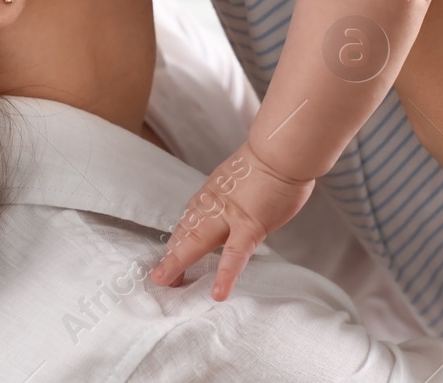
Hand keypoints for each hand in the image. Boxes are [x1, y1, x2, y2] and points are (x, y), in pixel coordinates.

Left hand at [150, 142, 313, 299]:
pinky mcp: (249, 227)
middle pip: (188, 231)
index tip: (171, 251)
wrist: (281, 149)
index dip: (180, 236)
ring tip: (168, 282)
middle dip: (173, 254)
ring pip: (198, 242)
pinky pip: (235, 255)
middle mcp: (215, 204)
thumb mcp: (246, 176)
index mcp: (214, 192)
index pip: (192, 218)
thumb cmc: (274, 158)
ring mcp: (229, 217)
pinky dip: (225, 275)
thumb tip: (243, 201)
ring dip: (181, 262)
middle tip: (161, 276)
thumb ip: (239, 192)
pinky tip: (218, 293)